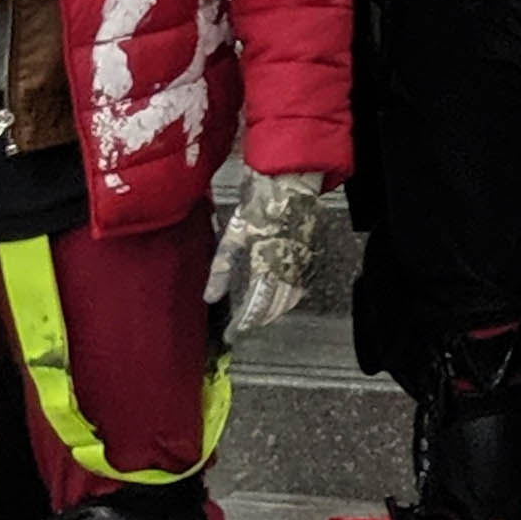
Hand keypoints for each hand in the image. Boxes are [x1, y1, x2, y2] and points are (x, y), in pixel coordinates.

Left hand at [203, 170, 325, 333]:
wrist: (289, 184)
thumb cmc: (257, 207)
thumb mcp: (232, 236)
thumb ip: (221, 270)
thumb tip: (210, 298)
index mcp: (266, 267)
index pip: (255, 307)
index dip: (243, 324)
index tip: (231, 335)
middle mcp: (287, 270)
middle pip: (274, 308)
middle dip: (257, 320)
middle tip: (241, 327)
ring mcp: (301, 265)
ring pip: (289, 301)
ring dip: (273, 312)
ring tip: (257, 317)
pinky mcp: (310, 258)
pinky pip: (300, 287)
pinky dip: (288, 299)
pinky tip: (277, 298)